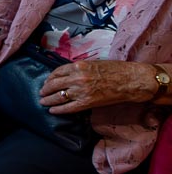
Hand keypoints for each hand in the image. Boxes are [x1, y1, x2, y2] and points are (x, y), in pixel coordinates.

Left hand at [40, 59, 158, 112]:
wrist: (131, 80)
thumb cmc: (116, 70)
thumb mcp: (94, 63)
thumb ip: (79, 69)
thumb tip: (66, 75)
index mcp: (78, 66)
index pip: (57, 72)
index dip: (49, 78)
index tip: (47, 82)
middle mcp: (77, 78)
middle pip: (54, 85)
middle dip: (45, 90)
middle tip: (41, 93)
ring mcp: (81, 91)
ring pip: (58, 97)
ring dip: (48, 100)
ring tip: (43, 102)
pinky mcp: (87, 102)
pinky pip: (68, 108)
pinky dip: (58, 110)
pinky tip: (53, 110)